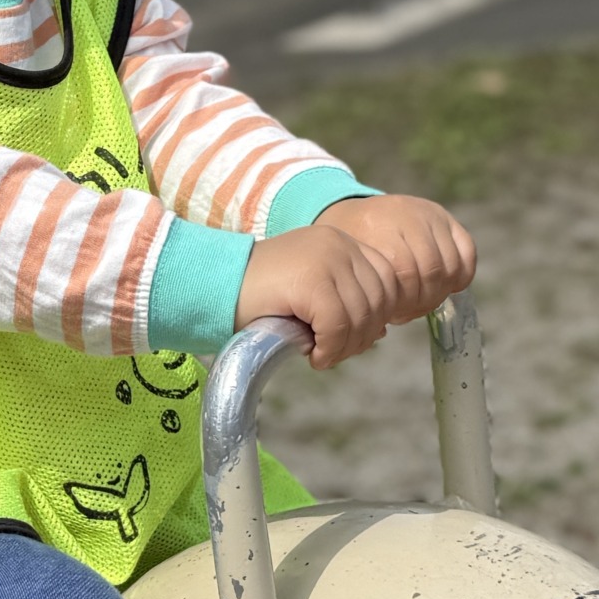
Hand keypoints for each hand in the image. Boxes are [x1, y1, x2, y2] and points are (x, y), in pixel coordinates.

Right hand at [233, 223, 400, 370]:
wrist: (211, 286)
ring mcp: (326, 258)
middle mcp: (338, 243)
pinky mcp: (311, 280)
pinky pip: (339, 325)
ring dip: (345, 347)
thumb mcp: (308, 294)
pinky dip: (331, 349)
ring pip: (362, 316)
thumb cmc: (256, 297)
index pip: (388, 279)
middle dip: (363, 336)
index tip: (351, 338)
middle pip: (381, 300)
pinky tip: (313, 357)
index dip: (379, 315)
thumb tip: (381, 331)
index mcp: (340, 241)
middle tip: (334, 353)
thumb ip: (345, 302)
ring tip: (322, 357)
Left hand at [312, 194, 476, 328]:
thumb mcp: (348, 267)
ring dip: (440, 291)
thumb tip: (381, 332)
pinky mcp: (445, 218)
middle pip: (431, 270)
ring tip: (421, 300)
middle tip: (408, 311)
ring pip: (450, 265)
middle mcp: (407, 215)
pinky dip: (460, 275)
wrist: (353, 215)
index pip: (405, 273)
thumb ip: (365, 294)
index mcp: (376, 226)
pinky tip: (444, 286)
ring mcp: (429, 214)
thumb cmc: (349, 250)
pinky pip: (467, 251)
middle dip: (423, 300)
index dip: (405, 303)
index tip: (394, 315)